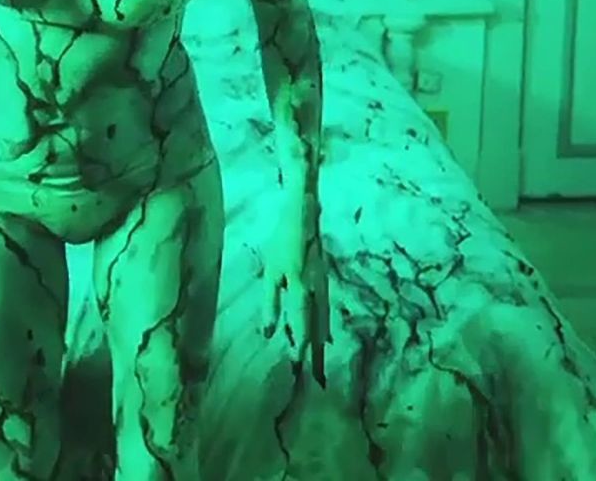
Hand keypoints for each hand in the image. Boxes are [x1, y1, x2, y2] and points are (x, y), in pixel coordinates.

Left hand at [264, 191, 331, 386]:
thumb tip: (270, 334)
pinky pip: (325, 310)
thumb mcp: (271, 272)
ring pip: (323, 321)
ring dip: (321, 344)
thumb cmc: (282, 240)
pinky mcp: (323, 280)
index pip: (302, 326)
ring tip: (320, 365)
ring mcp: (323, 286)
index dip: (300, 347)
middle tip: (318, 381)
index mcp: (302, 290)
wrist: (304, 213)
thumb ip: (271, 304)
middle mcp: (317, 292)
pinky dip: (324, 326)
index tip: (297, 367)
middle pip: (317, 329)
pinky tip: (325, 336)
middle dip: (316, 355)